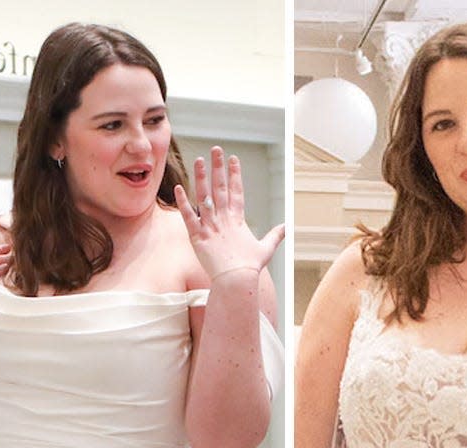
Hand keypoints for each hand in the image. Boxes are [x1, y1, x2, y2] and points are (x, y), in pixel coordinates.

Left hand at [174, 146, 285, 280]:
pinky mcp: (197, 236)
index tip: (233, 158)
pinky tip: (179, 187)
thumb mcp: (266, 249)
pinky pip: (189, 216)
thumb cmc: (250, 266)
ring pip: (204, 197)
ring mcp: (210, 226)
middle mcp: (224, 219)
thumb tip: (287, 227)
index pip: (237, 191)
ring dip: (201, 177)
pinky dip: (183, 203)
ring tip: (199, 160)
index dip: (235, 174)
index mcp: (238, 220)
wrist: (236, 280)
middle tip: (216, 149)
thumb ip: (275, 235)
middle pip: (221, 188)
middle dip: (219, 167)